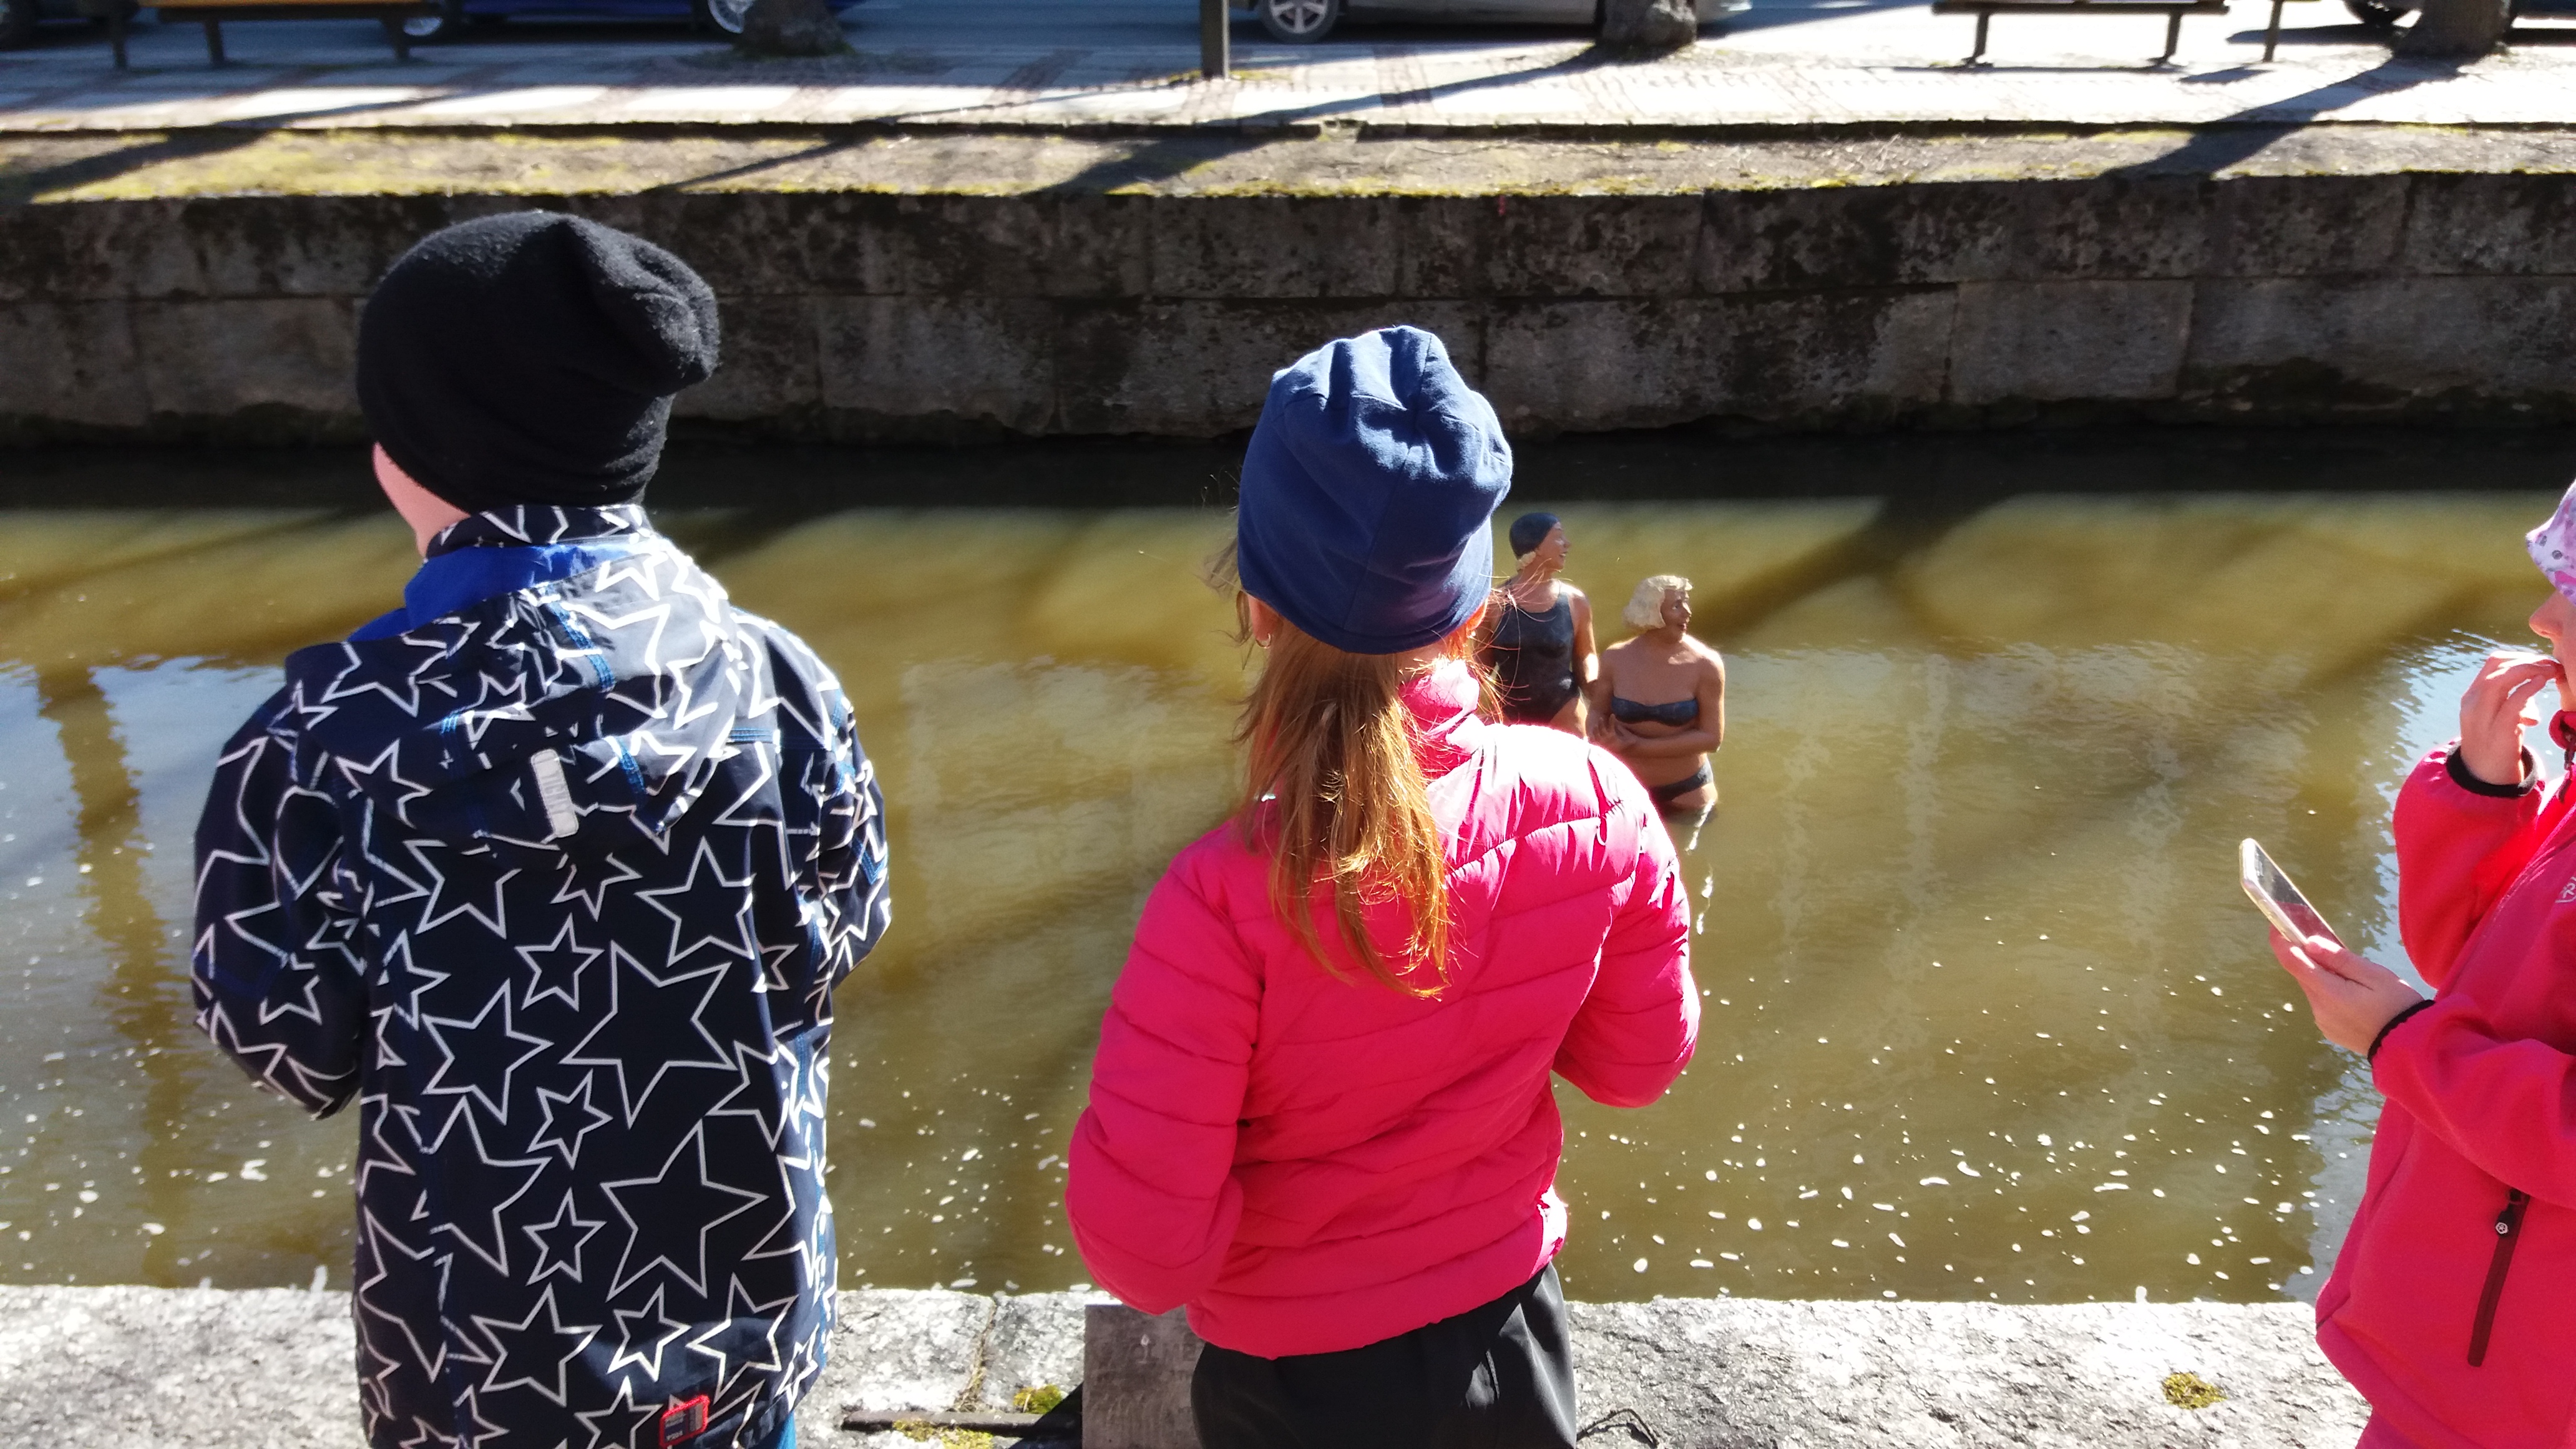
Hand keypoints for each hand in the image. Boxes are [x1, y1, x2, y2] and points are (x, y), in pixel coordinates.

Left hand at [2267, 931, 2425, 1056]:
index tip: (2278, 924)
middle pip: (2304, 975)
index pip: (2292, 962)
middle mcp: (2319, 1009)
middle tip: (2329, 942)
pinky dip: (2331, 992)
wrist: (2411, 1046)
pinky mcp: (2330, 1030)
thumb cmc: (2398, 1006)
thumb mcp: (2375, 976)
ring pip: (2314, 989)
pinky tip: (2354, 993)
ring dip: (2324, 976)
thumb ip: (2341, 960)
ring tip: (2354, 974)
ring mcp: (2323, 1022)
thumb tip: (2309, 943)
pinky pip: (2323, 1003)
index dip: (2281, 941)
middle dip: (2310, 957)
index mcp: (2329, 993)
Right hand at [2458, 649, 2559, 786]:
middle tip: (2551, 663)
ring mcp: (2482, 717)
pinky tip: (2541, 683)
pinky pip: (2512, 703)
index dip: (2521, 656)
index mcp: (2472, 695)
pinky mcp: (2497, 731)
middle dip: (2528, 660)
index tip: (2542, 660)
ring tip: (2550, 671)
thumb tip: (2533, 683)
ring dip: (2529, 670)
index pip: (2494, 662)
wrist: (2484, 774)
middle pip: (2498, 666)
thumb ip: (2509, 697)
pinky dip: (2528, 689)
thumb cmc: (2495, 742)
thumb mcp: (2497, 714)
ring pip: (2500, 681)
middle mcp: (2473, 703)